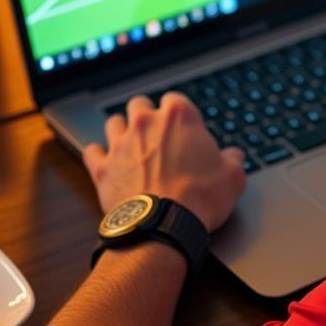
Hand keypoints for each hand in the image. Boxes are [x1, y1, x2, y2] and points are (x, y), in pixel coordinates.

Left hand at [83, 93, 246, 232]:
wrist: (163, 226)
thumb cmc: (199, 199)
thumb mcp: (232, 177)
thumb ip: (232, 160)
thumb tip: (233, 157)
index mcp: (179, 116)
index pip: (176, 100)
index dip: (180, 115)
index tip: (185, 130)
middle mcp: (146, 123)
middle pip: (140, 104)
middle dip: (147, 116)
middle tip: (157, 134)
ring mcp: (120, 143)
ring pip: (114, 122)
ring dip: (121, 130)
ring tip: (130, 144)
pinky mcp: (102, 167)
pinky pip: (92, 152)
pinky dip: (98, 155)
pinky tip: (106, 161)